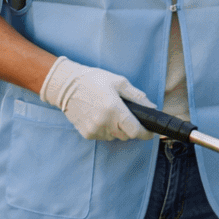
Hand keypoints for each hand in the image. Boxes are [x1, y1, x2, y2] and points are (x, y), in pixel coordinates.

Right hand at [39, 56, 155, 140]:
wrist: (66, 86)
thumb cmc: (94, 80)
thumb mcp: (120, 83)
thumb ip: (138, 97)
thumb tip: (152, 108)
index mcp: (114, 109)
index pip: (135, 131)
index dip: (145, 133)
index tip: (150, 131)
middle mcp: (104, 123)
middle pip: (127, 135)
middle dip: (131, 128)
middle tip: (127, 115)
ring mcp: (94, 130)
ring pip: (115, 137)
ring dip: (118, 129)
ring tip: (111, 113)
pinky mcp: (86, 133)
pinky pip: (104, 136)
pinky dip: (107, 130)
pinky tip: (101, 117)